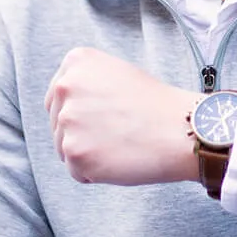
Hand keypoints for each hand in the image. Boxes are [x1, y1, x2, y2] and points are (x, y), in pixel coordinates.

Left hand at [45, 47, 200, 185]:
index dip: (83, 112)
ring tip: (121, 143)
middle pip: (58, 124)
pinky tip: (120, 158)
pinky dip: (95, 173)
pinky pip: (76, 171)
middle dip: (83, 133)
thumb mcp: (116, 73)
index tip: (108, 114)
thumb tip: (60, 105)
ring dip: (88, 153)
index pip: (57, 98)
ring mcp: (68, 120)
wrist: (180, 129)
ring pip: (64, 148)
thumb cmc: (155, 104)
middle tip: (119, 130)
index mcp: (76, 63)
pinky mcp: (75, 152)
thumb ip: (85, 82)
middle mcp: (66, 87)